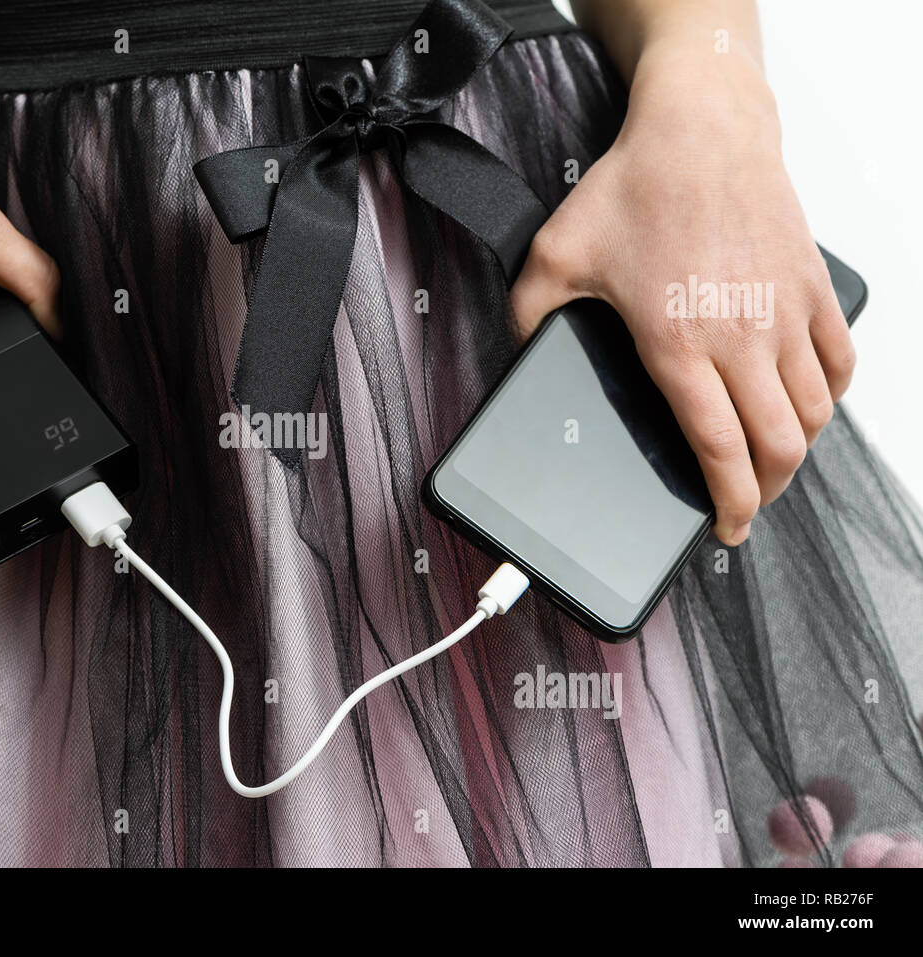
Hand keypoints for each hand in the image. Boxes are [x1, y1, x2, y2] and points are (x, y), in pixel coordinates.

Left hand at [509, 38, 853, 545]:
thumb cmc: (633, 190)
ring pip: (813, 411)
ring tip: (770, 464)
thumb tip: (522, 353)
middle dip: (764, 492)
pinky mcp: (810, 286)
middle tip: (744, 504)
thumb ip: (529, 318)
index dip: (728, 503)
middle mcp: (741, 338)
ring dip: (796, 451)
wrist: (699, 130)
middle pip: (778, 446)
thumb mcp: (553, 258)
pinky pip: (838, 359)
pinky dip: (829, 395)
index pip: (719, 450)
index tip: (725, 527)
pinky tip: (808, 404)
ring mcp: (784, 313)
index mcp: (679, 345)